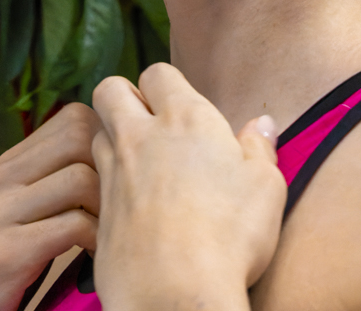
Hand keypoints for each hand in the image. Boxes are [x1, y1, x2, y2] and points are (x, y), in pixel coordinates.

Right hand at [0, 102, 100, 310]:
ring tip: (112, 232)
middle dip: (112, 165)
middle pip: (80, 134)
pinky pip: (72, 226)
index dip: (106, 139)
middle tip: (122, 201)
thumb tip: (107, 163)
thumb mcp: (11, 209)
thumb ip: (46, 181)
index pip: (73, 117)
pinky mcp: (5, 251)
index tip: (120, 173)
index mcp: (10, 164)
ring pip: (81, 178)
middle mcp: (4, 177)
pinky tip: (96, 255)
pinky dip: (97, 240)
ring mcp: (1, 211)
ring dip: (108, 206)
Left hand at [91, 63, 286, 310]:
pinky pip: (94, 181)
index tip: (179, 106)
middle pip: (110, 88)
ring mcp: (114, 172)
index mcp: (185, 118)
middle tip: (146, 121)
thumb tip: (263, 124)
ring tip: (138, 163)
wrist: (176, 294)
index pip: (158, 72)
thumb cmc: (229, 236)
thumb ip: (260, 148)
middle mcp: (141, 136)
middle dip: (123, 96)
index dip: (165, 84)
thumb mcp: (265, 187)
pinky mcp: (99, 210)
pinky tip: (130, 205)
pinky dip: (107, 184)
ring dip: (113, 139)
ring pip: (97, 133)